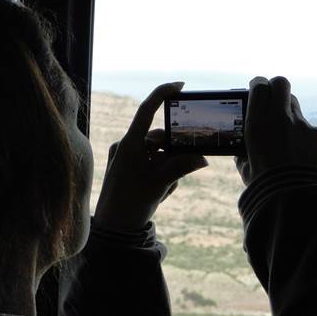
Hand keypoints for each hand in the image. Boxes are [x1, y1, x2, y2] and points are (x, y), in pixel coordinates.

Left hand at [93, 82, 208, 231]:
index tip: (181, 86)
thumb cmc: (130, 206)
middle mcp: (126, 146)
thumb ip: (180, 168)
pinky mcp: (129, 168)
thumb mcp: (159, 186)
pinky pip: (153, 165)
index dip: (163, 94)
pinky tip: (158, 194)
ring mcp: (127, 158)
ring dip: (169, 171)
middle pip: (161, 139)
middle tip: (179, 175)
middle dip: (174, 156)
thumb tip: (202, 157)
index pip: (147, 110)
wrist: (113, 230)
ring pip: (160, 155)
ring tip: (163, 192)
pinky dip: (161, 176)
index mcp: (129, 144)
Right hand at [235, 76, 316, 184]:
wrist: (295, 199)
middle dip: (276, 88)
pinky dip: (301, 135)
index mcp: (257, 123)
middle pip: (281, 84)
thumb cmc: (264, 185)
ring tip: (284, 130)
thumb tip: (243, 146)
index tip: (256, 88)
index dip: (257, 84)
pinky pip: (308, 127)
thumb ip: (244, 148)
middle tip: (272, 98)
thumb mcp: (245, 166)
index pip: (259, 85)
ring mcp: (302, 124)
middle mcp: (280, 118)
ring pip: (295, 105)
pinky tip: (299, 153)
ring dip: (288, 111)